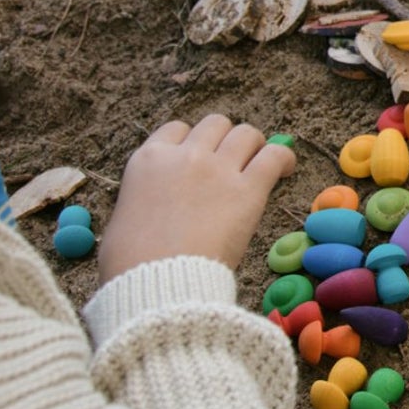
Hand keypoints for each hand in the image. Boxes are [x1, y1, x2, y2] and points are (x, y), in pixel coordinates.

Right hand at [97, 114, 295, 284]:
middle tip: (232, 162)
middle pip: (215, 124)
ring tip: (258, 165)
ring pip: (247, 133)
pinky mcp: (248, 189)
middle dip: (225, 140)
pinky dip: (283, 159)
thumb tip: (153, 206)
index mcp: (149, 159)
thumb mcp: (123, 218)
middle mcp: (185, 155)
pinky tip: (284, 172)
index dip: (192, 141)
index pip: (176, 129)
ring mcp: (218, 169)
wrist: (159, 283)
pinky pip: (275, 155)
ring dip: (254, 146)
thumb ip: (142, 198)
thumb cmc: (132, 264)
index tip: (200, 157)